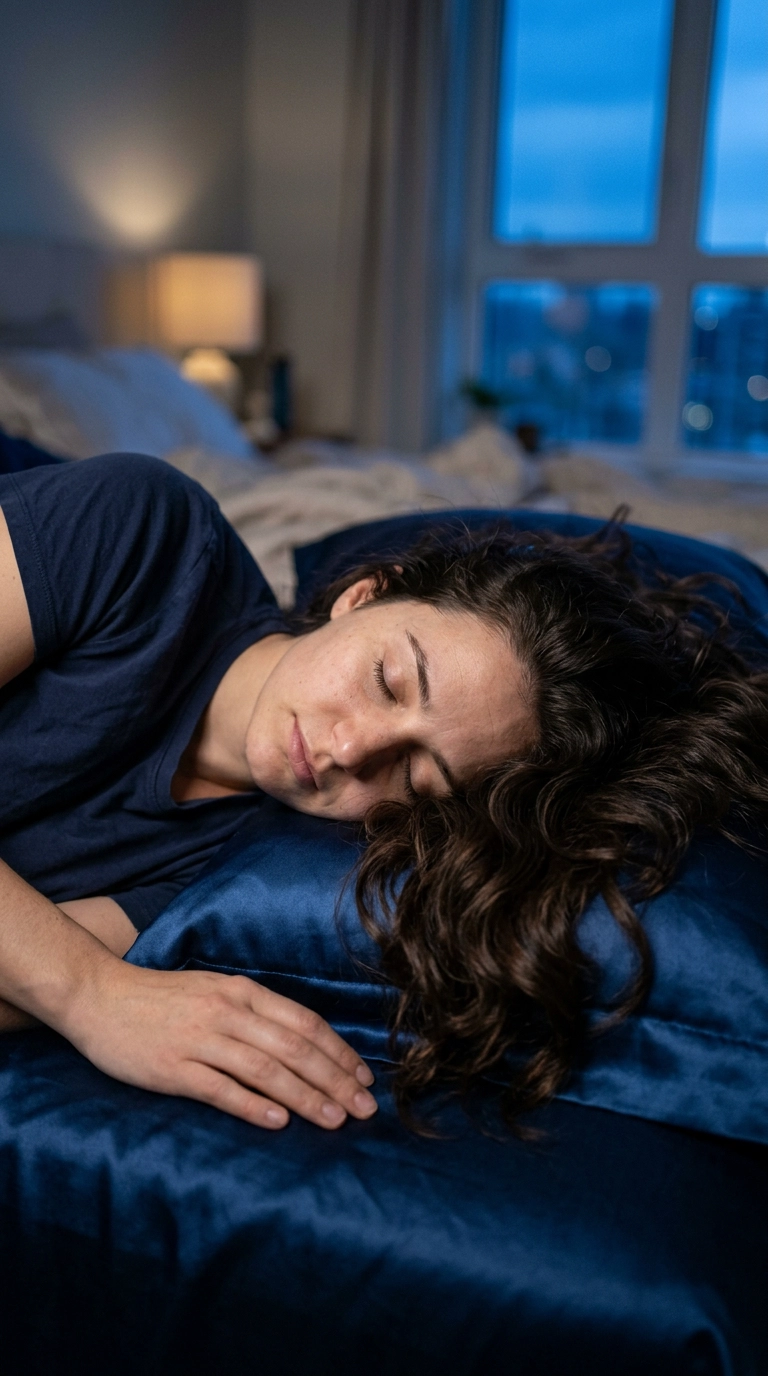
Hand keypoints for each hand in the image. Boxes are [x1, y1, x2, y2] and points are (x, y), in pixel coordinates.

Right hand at [66, 956, 377, 1130]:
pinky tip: (279, 1123)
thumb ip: (254, 1014)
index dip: (339, 1052)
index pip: (304, 1022)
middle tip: (365, 1109)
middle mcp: (227, 1012)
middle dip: (335, 1079)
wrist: (98, 996)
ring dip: (305, 1097)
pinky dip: (254, 1107)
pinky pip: (221, 1090)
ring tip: (334, 1120)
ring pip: (266, 1070)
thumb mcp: (215, 991)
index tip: (364, 1078)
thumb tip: (303, 1045)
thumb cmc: (161, 998)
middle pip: (294, 1048)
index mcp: (242, 992)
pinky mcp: (173, 1068)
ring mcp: (200, 1039)